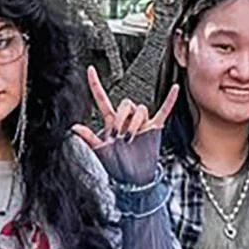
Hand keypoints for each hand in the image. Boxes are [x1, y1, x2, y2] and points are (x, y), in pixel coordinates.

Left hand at [84, 67, 176, 186]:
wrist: (133, 178)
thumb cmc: (117, 166)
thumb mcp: (100, 151)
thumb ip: (89, 137)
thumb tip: (74, 127)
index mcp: (111, 122)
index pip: (102, 99)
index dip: (96, 84)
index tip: (90, 70)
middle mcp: (126, 119)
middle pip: (125, 103)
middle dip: (121, 119)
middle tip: (119, 136)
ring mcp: (142, 123)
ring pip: (140, 109)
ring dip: (134, 123)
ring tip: (131, 138)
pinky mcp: (155, 128)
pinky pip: (164, 110)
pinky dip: (170, 100)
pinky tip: (175, 89)